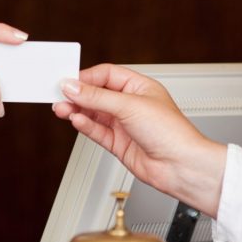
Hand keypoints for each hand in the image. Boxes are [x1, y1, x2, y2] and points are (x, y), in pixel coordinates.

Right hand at [52, 63, 226, 217]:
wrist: (181, 167)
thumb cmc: (172, 133)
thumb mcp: (130, 106)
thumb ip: (97, 97)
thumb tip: (73, 87)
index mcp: (139, 87)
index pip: (106, 75)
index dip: (86, 77)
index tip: (68, 81)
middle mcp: (131, 104)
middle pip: (97, 94)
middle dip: (78, 95)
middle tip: (59, 95)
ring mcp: (125, 124)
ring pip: (94, 113)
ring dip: (77, 111)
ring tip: (61, 109)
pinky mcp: (119, 143)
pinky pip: (96, 131)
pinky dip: (85, 125)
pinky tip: (76, 120)